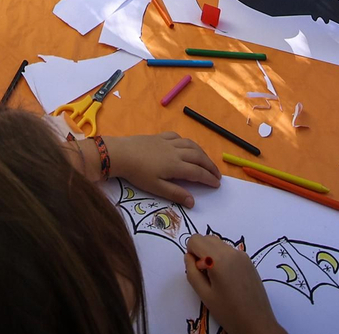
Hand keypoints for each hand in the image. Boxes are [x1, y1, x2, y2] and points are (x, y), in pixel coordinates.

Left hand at [106, 132, 220, 205]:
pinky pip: (178, 137)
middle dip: (210, 166)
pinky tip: (186, 146)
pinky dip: (186, 142)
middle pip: (199, 157)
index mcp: (176, 166)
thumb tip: (193, 202)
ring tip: (206, 160)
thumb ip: (175, 194)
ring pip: (191, 145)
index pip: (198, 172)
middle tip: (217, 174)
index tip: (217, 184)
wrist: (121, 153)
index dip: (209, 178)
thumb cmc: (138, 173)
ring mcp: (168, 142)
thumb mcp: (156, 187)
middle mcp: (177, 152)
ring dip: (202, 153)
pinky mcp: (160, 136)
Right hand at [183, 234, 287, 333]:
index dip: (191, 253)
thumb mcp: (204, 294)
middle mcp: (231, 252)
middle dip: (201, 252)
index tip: (197, 270)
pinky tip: (228, 279)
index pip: (195, 240)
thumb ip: (192, 272)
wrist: (257, 323)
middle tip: (206, 275)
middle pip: (207, 238)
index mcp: (218, 259)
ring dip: (212, 255)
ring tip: (218, 279)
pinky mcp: (249, 261)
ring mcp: (242, 255)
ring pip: (218, 244)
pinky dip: (223, 258)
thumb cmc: (228, 311)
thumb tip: (189, 257)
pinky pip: (229, 251)